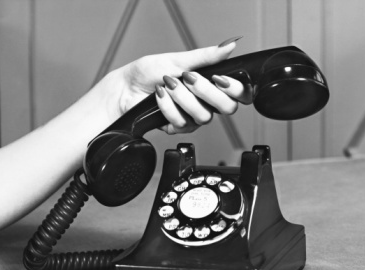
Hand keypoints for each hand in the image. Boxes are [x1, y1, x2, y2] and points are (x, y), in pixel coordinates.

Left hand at [99, 37, 248, 133]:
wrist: (126, 89)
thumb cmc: (149, 72)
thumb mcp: (179, 60)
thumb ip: (206, 57)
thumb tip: (229, 46)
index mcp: (211, 84)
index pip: (239, 94)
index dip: (235, 89)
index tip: (219, 78)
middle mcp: (206, 102)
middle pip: (227, 108)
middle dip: (206, 92)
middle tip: (188, 78)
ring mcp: (193, 116)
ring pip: (203, 116)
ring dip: (182, 98)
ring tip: (167, 85)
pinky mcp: (179, 128)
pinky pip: (183, 123)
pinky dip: (168, 107)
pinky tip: (159, 97)